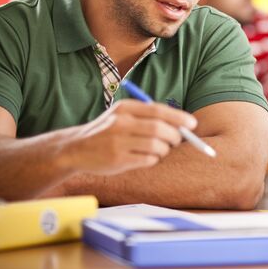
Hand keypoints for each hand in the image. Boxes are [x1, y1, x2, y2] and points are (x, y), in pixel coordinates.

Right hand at [59, 99, 197, 175]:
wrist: (75, 148)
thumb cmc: (107, 131)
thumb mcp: (122, 115)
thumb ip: (148, 116)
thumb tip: (182, 123)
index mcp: (125, 108)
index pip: (158, 110)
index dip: (179, 117)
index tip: (192, 124)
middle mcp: (120, 123)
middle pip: (159, 128)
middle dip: (175, 135)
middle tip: (177, 140)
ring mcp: (118, 142)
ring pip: (156, 145)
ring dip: (164, 149)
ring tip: (160, 150)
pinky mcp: (117, 159)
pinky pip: (147, 160)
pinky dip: (154, 159)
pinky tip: (148, 158)